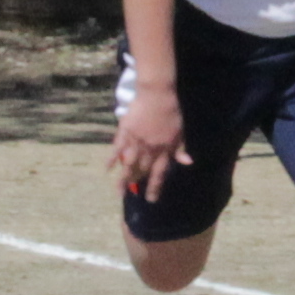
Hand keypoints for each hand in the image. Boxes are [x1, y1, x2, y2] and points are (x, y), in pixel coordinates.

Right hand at [110, 82, 188, 200]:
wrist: (157, 95)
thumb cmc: (172, 113)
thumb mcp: (180, 132)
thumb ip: (180, 149)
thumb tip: (187, 163)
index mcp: (164, 151)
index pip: (159, 174)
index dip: (155, 188)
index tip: (150, 199)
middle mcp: (149, 150)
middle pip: (142, 171)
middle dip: (137, 184)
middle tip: (131, 193)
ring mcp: (135, 142)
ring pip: (128, 165)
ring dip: (123, 179)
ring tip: (119, 191)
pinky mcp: (125, 132)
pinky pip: (116, 149)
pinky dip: (111, 159)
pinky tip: (107, 169)